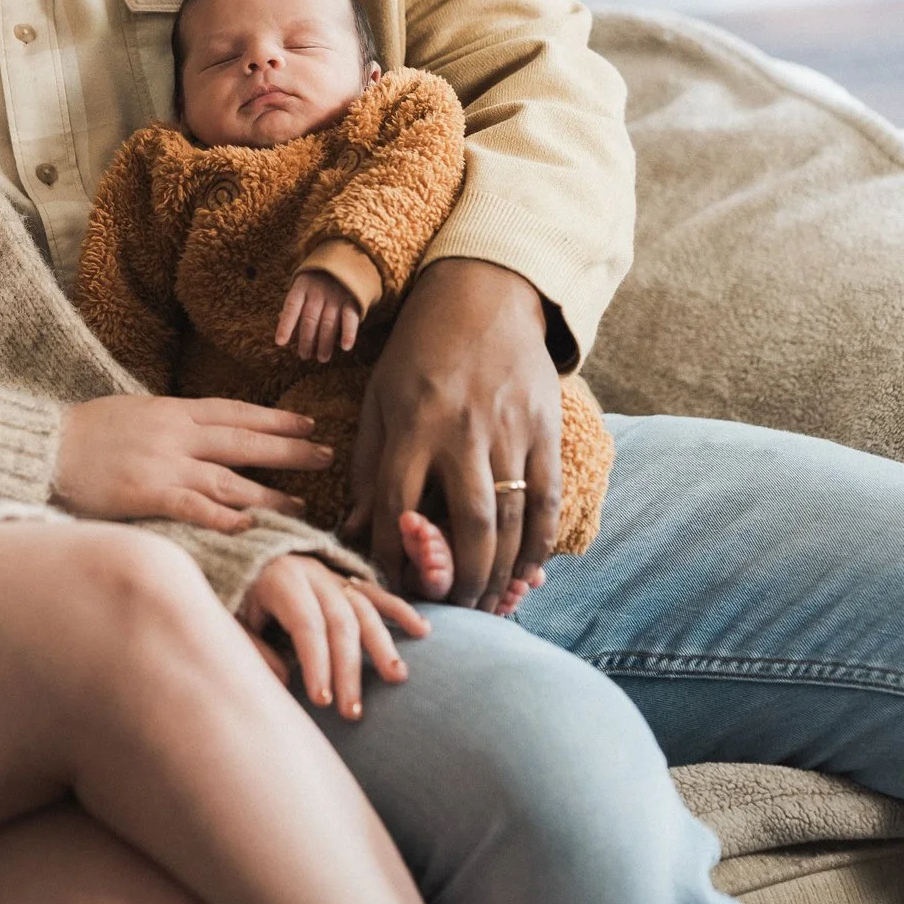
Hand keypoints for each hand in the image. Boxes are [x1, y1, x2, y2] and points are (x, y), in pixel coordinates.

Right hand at [53, 396, 331, 534]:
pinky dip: (224, 516)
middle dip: (289, 450)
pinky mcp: (148, 494)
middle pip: (245, 442)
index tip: (306, 423)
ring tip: (302, 505)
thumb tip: (197, 430)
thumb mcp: (133, 413)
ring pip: (230, 478)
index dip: (274, 419)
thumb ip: (169, 424)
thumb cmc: (83, 434)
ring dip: (269, 493)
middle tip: (326, 455)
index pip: (236, 412)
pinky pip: (195, 507)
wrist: (43, 447)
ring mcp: (164, 464)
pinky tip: (251, 526)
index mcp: (173, 411)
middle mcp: (177, 435)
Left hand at [238, 554, 428, 720]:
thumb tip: (285, 681)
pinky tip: (420, 631)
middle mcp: (312, 573)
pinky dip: (400, 611)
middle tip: (352, 711)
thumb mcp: (230, 621)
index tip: (321, 701)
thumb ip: (253, 649)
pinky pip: (377, 594)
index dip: (316, 663)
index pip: (306, 625)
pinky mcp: (345, 579)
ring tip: (395, 677)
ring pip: (363, 609)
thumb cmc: (231, 597)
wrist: (235, 555)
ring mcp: (332, 574)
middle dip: (348, 668)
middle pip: (339, 621)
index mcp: (280, 578)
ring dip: (381, 645)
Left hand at [274, 268, 361, 363]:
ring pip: (328, 323)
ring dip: (325, 343)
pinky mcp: (353, 300)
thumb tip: (281, 327)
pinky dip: (348, 333)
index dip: (285, 325)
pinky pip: (350, 319)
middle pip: (310, 319)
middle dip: (307, 340)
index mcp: (302, 286)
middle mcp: (318, 291)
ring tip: (322, 358)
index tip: (280, 343)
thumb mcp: (303, 286)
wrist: (348, 260)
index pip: (291, 307)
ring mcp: (336, 295)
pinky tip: (345, 347)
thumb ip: (294, 306)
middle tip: (304, 356)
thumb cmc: (318, 280)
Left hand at [342, 257, 560, 612]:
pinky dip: (540, 544)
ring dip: (500, 572)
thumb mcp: (380, 398)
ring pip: (513, 520)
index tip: (391, 585)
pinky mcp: (545, 428)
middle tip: (453, 610)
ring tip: (487, 603)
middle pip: (468, 525)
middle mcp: (464, 430)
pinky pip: (548, 499)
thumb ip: (370, 466)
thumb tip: (355, 531)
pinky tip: (527, 573)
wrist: (484, 293)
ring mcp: (510, 430)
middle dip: (460, 580)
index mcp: (414, 423)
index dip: (394, 555)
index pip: (398, 507)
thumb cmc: (419, 350)